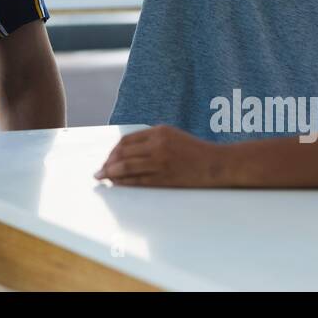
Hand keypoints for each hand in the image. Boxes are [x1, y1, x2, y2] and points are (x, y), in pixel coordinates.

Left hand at [94, 125, 226, 186]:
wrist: (218, 164)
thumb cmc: (196, 151)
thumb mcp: (173, 136)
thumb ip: (152, 140)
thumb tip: (126, 152)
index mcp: (159, 131)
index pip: (126, 141)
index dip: (112, 151)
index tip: (106, 159)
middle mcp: (158, 144)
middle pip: (123, 153)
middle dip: (108, 163)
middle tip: (99, 172)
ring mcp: (162, 161)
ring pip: (127, 167)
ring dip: (112, 173)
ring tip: (104, 179)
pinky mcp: (166, 178)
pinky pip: (139, 181)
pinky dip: (125, 183)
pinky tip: (119, 185)